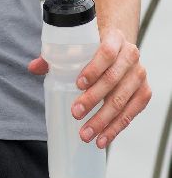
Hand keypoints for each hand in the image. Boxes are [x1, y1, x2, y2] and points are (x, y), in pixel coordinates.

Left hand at [28, 26, 151, 147]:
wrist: (120, 47)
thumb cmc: (94, 47)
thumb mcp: (79, 45)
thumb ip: (56, 56)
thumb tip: (33, 67)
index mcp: (115, 37)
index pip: (106, 52)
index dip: (93, 68)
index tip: (77, 84)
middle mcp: (131, 55)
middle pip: (113, 79)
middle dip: (93, 99)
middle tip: (75, 113)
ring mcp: (139, 75)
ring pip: (122, 100)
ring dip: (103, 120)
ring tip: (85, 134)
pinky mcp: (144, 92)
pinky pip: (131, 113)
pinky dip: (116, 128)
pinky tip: (102, 139)